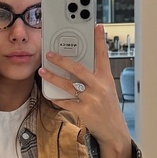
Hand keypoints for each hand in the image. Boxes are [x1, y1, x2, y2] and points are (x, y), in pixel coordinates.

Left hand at [39, 25, 132, 157]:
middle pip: (78, 69)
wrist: (114, 131)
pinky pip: (65, 102)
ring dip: (53, 77)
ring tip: (42, 71)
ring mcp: (91, 100)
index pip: (103, 55)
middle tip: (50, 54)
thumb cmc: (108, 108)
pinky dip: (56, 98)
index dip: (100, 40)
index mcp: (106, 79)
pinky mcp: (84, 112)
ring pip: (68, 85)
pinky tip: (48, 93)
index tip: (97, 26)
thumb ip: (96, 76)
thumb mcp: (107, 89)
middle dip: (62, 60)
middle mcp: (99, 87)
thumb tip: (79, 64)